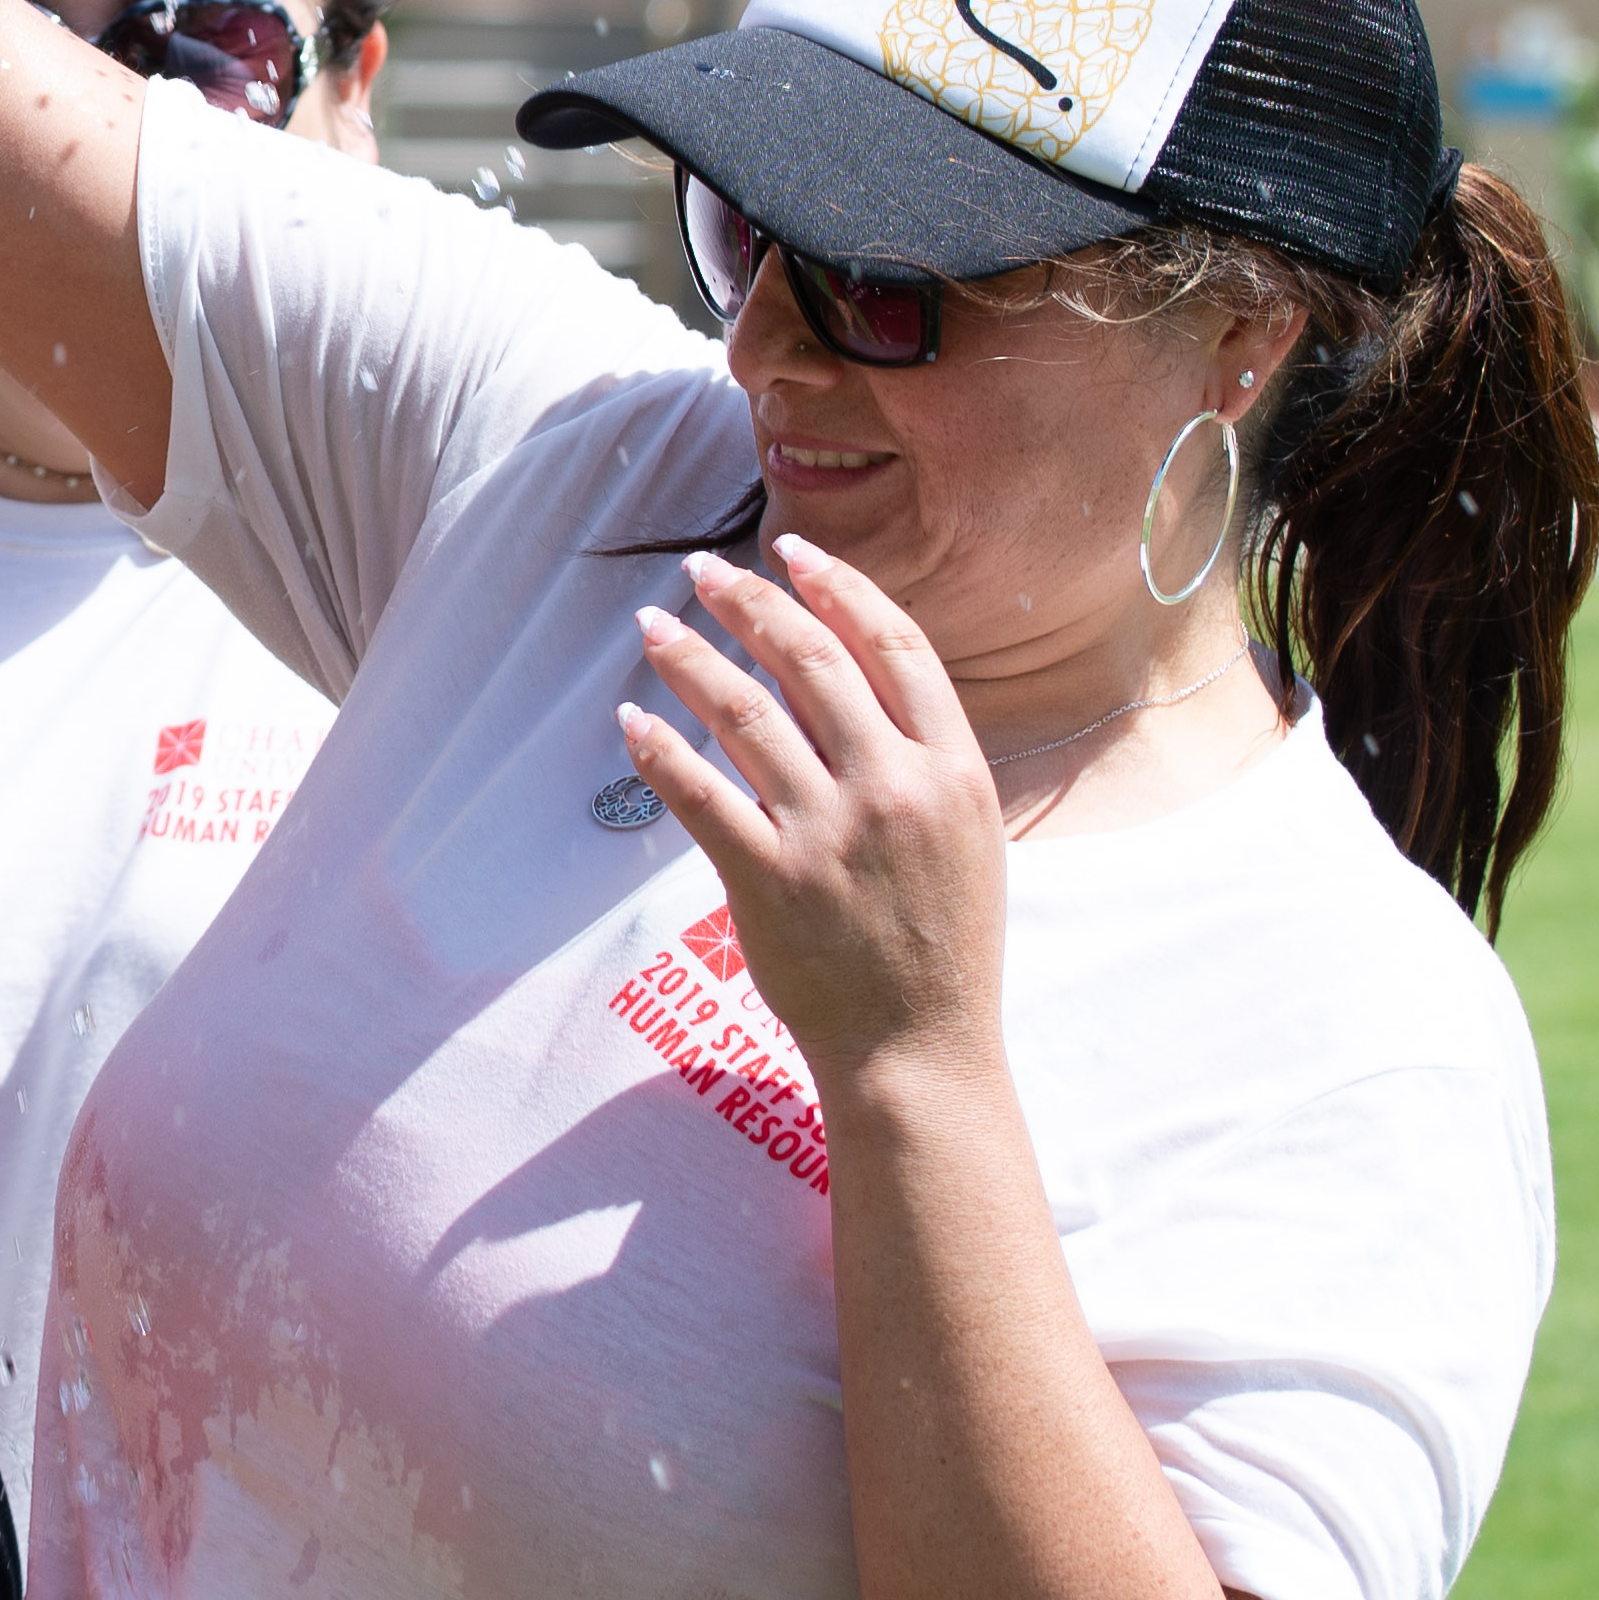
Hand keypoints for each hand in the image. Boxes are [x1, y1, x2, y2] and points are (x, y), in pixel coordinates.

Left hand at [616, 537, 1016, 1087]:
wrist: (920, 1048)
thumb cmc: (943, 941)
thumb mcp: (966, 834)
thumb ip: (921, 756)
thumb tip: (853, 678)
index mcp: (953, 769)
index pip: (895, 646)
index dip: (839, 586)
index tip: (792, 551)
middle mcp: (893, 789)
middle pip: (811, 661)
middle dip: (750, 602)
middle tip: (703, 571)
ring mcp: (829, 834)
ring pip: (746, 714)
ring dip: (691, 659)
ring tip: (653, 625)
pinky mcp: (769, 880)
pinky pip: (700, 794)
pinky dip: (660, 748)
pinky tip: (632, 718)